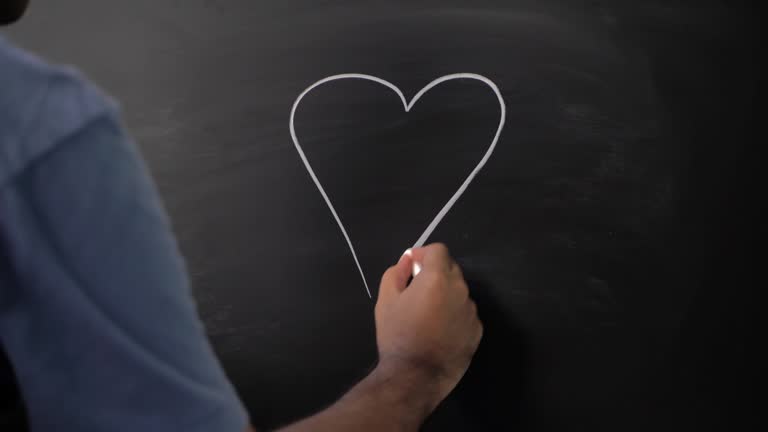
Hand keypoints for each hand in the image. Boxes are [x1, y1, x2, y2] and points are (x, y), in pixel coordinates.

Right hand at [374, 243, 482, 408]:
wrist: (415, 377)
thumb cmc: (397, 335)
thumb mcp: (385, 300)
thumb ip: (396, 273)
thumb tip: (407, 261)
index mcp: (438, 278)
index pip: (438, 250)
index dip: (423, 254)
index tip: (412, 267)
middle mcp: (460, 290)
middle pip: (451, 269)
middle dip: (435, 273)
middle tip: (416, 292)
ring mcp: (471, 311)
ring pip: (459, 292)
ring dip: (445, 294)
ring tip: (427, 316)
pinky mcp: (477, 330)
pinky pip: (465, 312)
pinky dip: (454, 314)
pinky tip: (439, 332)